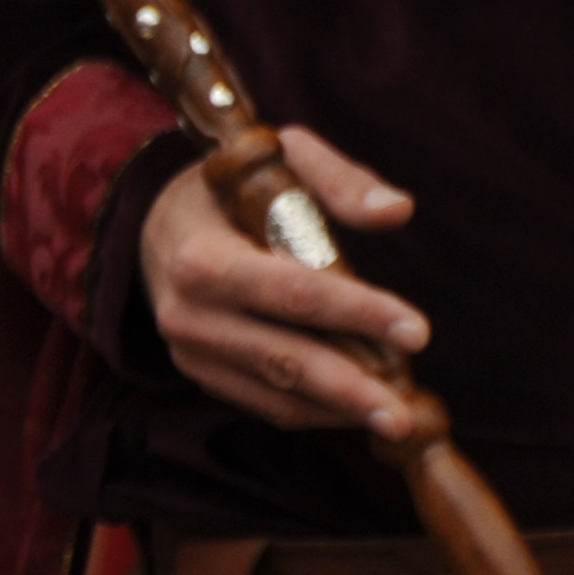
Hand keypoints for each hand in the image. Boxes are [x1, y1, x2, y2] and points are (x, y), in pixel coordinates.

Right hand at [140, 126, 424, 434]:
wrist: (156, 225)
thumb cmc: (232, 187)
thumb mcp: (281, 157)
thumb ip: (339, 180)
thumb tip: (398, 211)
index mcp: (204, 257)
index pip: (294, 292)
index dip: (358, 313)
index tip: (417, 332)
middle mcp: (190, 314)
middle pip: (284, 359)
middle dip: (351, 389)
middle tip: (404, 416)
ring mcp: (190, 352)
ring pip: (275, 394)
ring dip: (338, 410)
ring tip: (395, 418)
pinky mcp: (200, 373)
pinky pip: (264, 403)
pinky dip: (315, 411)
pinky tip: (357, 409)